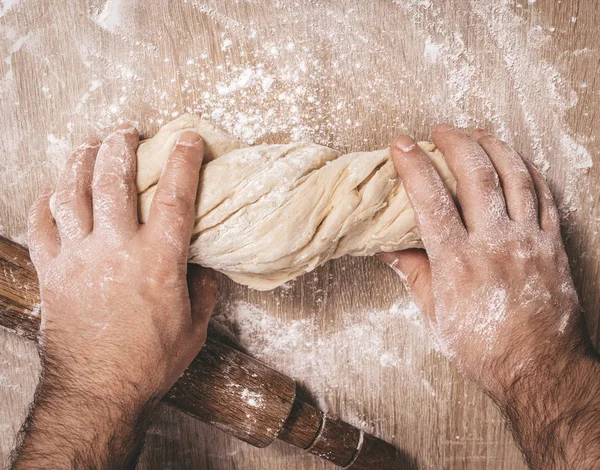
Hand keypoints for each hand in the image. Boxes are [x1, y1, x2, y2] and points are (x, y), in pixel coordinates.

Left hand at [13, 124, 216, 467]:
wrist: (97, 391)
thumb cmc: (150, 362)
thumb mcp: (193, 328)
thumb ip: (202, 290)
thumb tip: (203, 268)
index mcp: (158, 260)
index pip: (175, 197)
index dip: (183, 162)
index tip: (187, 138)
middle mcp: (115, 249)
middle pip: (114, 182)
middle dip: (121, 148)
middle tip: (126, 132)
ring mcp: (78, 258)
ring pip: (72, 194)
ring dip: (80, 162)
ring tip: (88, 145)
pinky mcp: (51, 272)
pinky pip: (40, 226)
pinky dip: (44, 203)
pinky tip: (52, 191)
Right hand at [380, 125, 585, 398]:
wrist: (539, 370)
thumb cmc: (483, 348)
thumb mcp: (435, 316)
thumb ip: (413, 275)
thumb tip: (389, 249)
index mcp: (457, 262)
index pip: (430, 200)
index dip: (413, 166)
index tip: (400, 144)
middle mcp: (494, 243)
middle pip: (476, 175)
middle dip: (456, 142)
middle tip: (440, 130)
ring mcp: (528, 241)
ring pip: (515, 176)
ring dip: (494, 146)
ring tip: (477, 132)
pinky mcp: (552, 245)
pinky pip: (544, 195)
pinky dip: (528, 170)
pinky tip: (516, 161)